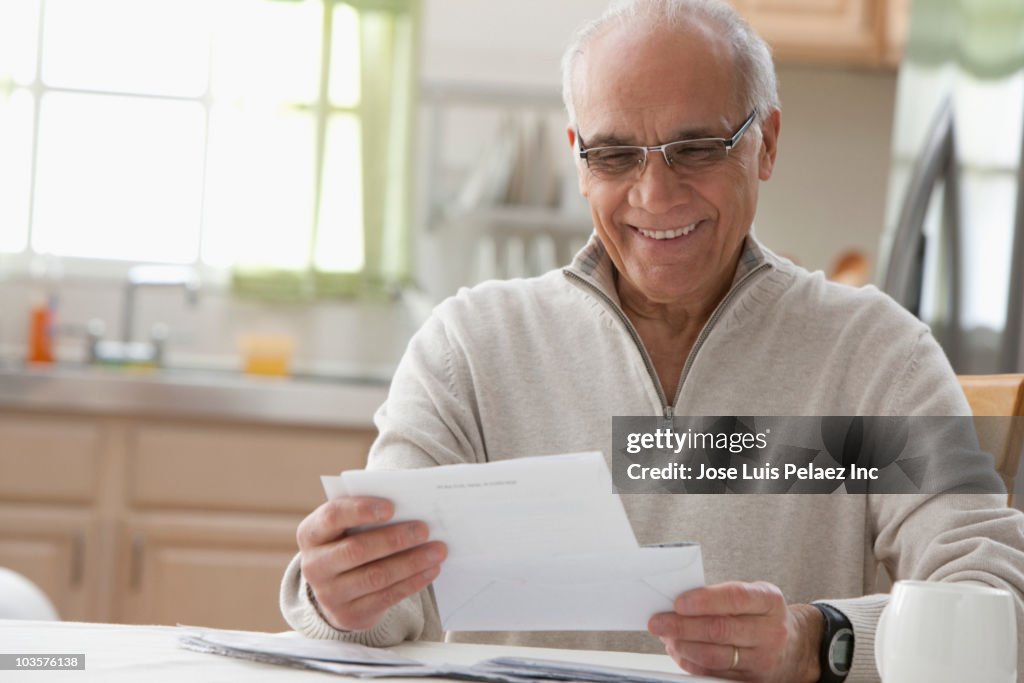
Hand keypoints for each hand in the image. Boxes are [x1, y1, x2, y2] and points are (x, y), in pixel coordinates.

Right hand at [297, 496, 446, 631]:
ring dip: (412, 562)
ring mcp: (329, 594)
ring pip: (375, 576)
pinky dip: (413, 582)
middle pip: (356, 550)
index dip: (361, 510)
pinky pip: (386, 597)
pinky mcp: (349, 615)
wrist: (335, 588)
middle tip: (425, 529)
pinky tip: (431, 570)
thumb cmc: (348, 542)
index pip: (332, 517)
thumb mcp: (346, 527)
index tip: (392, 507)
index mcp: (311, 534)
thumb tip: (411, 506)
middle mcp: (314, 566)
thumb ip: (367, 515)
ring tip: (438, 550)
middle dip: (395, 539)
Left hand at [648, 581, 823, 681]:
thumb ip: (721, 595)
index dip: (704, 600)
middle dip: (683, 625)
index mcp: (769, 601)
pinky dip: (691, 662)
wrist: (793, 646)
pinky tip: (679, 651)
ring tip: (666, 636)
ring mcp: (763, 659)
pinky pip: (714, 673)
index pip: (735, 598)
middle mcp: (770, 631)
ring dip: (683, 646)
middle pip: (720, 630)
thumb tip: (678, 602)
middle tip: (658, 621)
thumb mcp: (754, 595)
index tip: (678, 602)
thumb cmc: (762, 615)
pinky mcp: (752, 680)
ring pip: (715, 656)